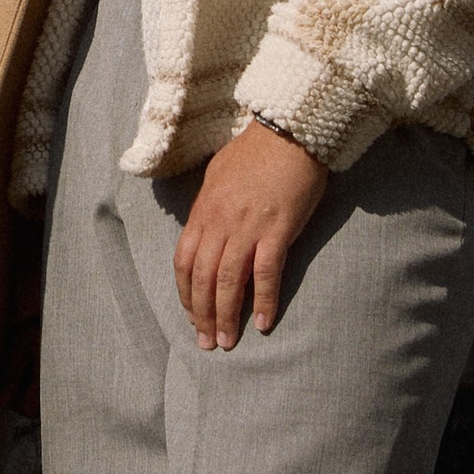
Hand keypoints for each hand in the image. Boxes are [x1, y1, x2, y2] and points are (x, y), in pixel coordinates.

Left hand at [173, 121, 328, 349]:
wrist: (288, 130)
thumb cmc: (256, 151)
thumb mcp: (218, 176)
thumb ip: (210, 207)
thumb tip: (205, 231)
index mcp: (203, 211)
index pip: (184, 262)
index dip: (185, 293)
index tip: (191, 315)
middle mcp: (219, 222)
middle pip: (203, 278)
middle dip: (201, 314)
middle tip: (206, 342)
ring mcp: (247, 227)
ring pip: (229, 281)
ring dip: (226, 316)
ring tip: (227, 341)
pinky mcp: (277, 230)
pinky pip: (266, 274)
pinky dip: (264, 300)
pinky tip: (264, 322)